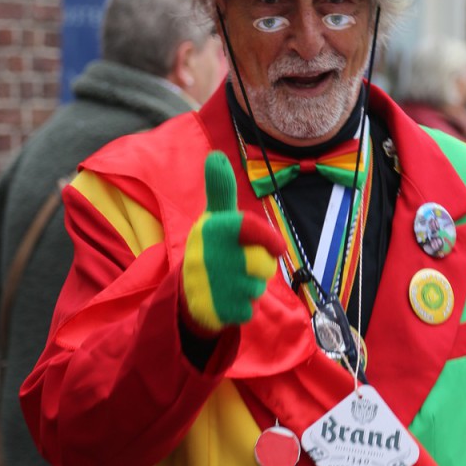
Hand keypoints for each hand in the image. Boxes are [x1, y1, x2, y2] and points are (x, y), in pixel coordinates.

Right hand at [182, 152, 283, 332]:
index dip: (269, 238)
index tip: (278, 247)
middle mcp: (208, 256)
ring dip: (252, 287)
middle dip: (261, 266)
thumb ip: (220, 190)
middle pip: (261, 263)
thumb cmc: (210, 247)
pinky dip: (243, 307)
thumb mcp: (214, 218)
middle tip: (245, 264)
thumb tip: (215, 155)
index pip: (249, 228)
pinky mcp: (214, 310)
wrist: (187, 292)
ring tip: (233, 281)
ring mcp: (211, 285)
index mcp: (211, 230)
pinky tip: (229, 299)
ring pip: (256, 288)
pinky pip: (248, 309)